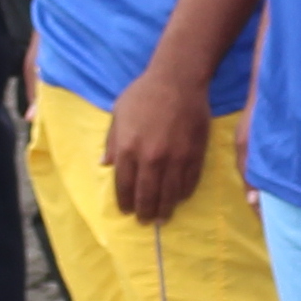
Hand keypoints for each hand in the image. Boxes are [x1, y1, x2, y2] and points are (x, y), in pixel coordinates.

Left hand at [105, 61, 209, 223]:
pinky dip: (183, 194)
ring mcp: (175, 158)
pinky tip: (179, 198)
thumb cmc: (144, 94)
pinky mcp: (195, 155)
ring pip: (169, 194)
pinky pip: (189, 182)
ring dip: (165, 209)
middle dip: (145, 212)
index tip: (126, 211)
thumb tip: (105, 165)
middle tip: (145, 221)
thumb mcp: (118, 114)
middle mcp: (150, 157)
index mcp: (128, 148)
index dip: (125, 202)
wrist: (178, 80)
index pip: (124, 185)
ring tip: (163, 218)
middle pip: (147, 195)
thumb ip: (112, 142)